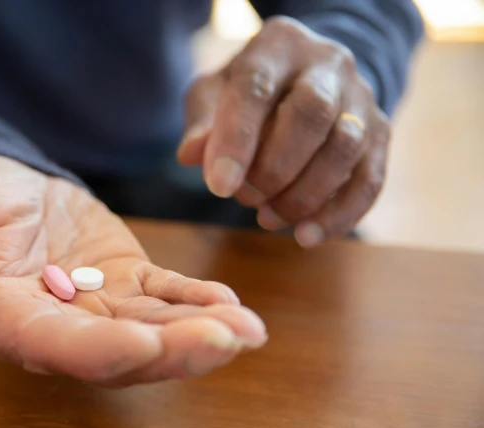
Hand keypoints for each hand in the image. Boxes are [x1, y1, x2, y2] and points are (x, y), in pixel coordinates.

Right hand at [0, 153, 267, 386]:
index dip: (96, 350)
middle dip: (170, 351)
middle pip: (114, 350)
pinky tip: (231, 303)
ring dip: (198, 332)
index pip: (49, 344)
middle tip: (225, 340)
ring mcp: (94, 307)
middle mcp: (52, 326)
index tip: (145, 345)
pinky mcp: (124, 281)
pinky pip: (163, 296)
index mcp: (0, 316)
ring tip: (247, 329)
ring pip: (148, 328)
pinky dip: (196, 301)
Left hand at [177, 17, 390, 247]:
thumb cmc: (247, 92)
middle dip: (275, 168)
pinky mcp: (379, 133)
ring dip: (304, 195)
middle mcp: (328, 64)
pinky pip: (370, 179)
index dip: (238, 140)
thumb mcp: (213, 94)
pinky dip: (339, 215)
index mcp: (278, 46)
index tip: (219, 186)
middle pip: (313, 113)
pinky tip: (306, 236)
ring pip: (345, 147)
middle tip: (246, 198)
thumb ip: (202, 122)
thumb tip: (192, 155)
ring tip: (268, 218)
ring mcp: (360, 98)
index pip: (257, 88)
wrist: (305, 80)